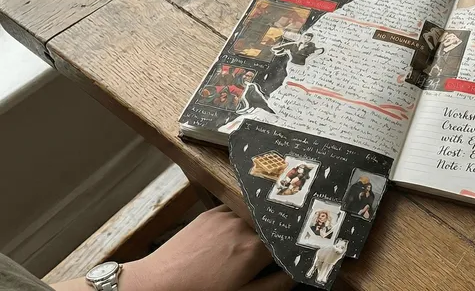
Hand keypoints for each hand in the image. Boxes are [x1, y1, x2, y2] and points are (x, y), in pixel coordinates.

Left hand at [122, 205, 293, 290]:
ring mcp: (226, 216)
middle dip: (276, 237)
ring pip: (255, 216)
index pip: (288, 239)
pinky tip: (233, 236)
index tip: (298, 250)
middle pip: (273, 225)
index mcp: (255, 249)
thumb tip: (297, 274)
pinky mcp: (211, 213)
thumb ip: (275, 285)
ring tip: (250, 246)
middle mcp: (243, 225)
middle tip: (273, 252)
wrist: (158, 283)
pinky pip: (236, 210)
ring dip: (259, 227)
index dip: (294, 245)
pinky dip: (241, 220)